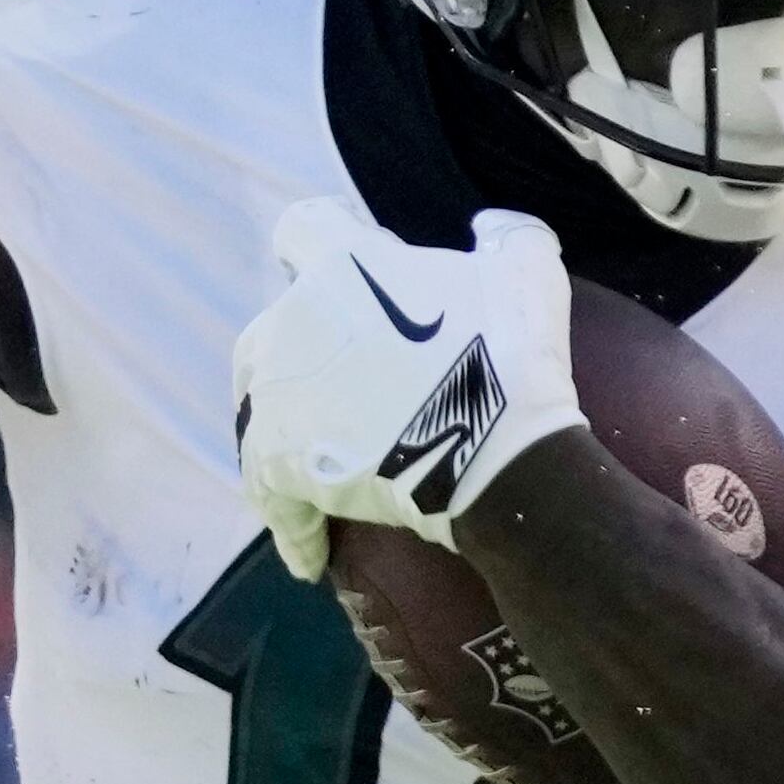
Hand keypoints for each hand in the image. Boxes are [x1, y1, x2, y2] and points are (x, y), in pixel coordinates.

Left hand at [231, 198, 582, 578]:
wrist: (499, 450)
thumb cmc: (512, 352)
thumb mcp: (527, 271)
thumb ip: (506, 238)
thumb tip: (490, 231)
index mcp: (342, 264)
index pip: (302, 230)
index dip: (317, 250)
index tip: (338, 277)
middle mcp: (293, 321)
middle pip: (270, 332)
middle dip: (297, 356)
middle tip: (344, 393)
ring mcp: (278, 393)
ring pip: (256, 409)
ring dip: (280, 432)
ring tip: (319, 463)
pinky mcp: (276, 461)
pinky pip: (268, 493)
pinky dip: (290, 522)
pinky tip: (308, 553)